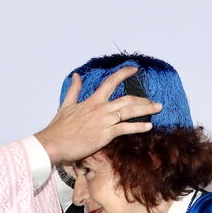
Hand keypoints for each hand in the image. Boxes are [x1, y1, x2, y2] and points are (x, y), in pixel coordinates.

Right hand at [35, 67, 161, 164]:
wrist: (54, 143)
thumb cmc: (59, 128)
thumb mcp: (66, 105)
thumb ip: (74, 90)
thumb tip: (76, 76)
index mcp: (92, 101)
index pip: (111, 82)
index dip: (124, 73)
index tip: (135, 69)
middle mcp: (100, 108)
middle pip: (127, 99)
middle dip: (144, 99)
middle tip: (155, 102)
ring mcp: (104, 121)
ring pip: (130, 111)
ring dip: (146, 110)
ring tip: (157, 109)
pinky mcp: (105, 134)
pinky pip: (126, 128)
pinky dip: (138, 127)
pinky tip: (148, 126)